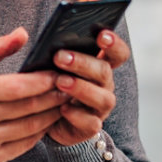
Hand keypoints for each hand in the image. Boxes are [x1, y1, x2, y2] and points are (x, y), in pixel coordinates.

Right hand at [0, 27, 72, 161]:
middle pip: (29, 107)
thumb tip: (22, 33)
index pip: (18, 87)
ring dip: (52, 114)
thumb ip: (0, 46)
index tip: (59, 74)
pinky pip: (27, 143)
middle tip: (69, 88)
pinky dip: (42, 131)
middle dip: (54, 96)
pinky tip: (50, 119)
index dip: (43, 81)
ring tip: (64, 102)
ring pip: (31, 127)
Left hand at [46, 30, 131, 146]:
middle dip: (83, 63)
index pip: (118, 53)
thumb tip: (43, 38)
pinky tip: (62, 109)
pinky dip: (76, 115)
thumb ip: (57, 52)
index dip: (113, 43)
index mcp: (100, 66)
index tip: (101, 35)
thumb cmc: (53, 84)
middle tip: (60, 57)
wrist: (49, 119)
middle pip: (105, 71)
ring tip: (60, 82)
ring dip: (81, 88)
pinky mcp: (90, 127)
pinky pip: (90, 123)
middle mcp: (104, 86)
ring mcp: (100, 107)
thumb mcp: (54, 66)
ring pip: (102, 98)